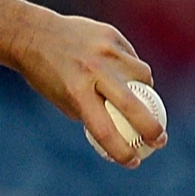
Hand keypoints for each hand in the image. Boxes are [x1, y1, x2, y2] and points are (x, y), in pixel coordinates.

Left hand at [9, 12, 166, 167]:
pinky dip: (132, 69)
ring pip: (142, 75)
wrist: (34, 33)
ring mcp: (105, 50)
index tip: (133, 162)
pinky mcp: (112, 35)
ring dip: (146, 90)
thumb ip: (91, 112)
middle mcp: (93, 70)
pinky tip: (122, 72)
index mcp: (76, 92)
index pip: (104, 130)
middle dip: (152, 128)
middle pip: (133, 105)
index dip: (121, 151)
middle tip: (160, 141)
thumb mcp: (63, 99)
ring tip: (140, 97)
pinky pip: (132, 58)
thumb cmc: (48, 74)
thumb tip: (120, 131)